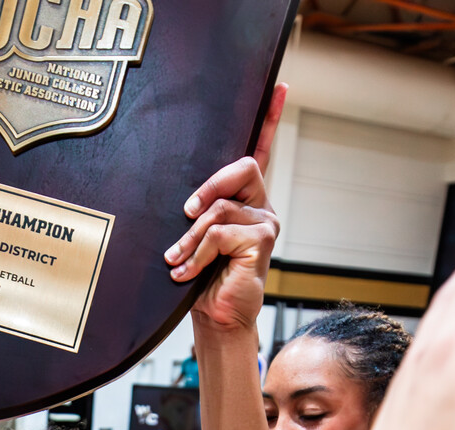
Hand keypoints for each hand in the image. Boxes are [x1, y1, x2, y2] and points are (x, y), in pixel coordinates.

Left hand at [170, 84, 285, 332]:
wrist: (216, 317)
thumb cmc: (202, 278)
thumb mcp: (193, 236)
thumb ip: (196, 211)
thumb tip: (184, 200)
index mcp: (245, 198)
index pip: (260, 151)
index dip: (270, 118)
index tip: (278, 87)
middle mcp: (261, 205)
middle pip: (240, 166)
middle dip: (208, 187)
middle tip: (186, 213)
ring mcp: (265, 222)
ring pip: (220, 207)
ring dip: (190, 236)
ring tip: (176, 260)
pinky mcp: (262, 241)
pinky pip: (219, 232)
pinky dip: (196, 253)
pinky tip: (186, 273)